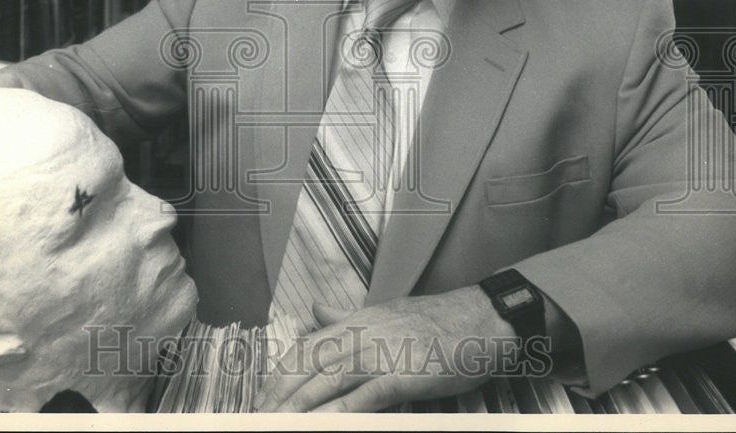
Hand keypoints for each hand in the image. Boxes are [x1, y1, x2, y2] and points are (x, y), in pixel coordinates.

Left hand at [254, 286, 516, 411]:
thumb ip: (345, 318)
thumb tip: (315, 313)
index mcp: (352, 323)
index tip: (260, 399)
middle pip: (305, 368)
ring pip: (325, 383)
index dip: (277, 377)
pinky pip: (361, 398)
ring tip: (276, 425)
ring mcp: (378, 355)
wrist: (477, 320)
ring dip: (297, 407)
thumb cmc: (433, 322)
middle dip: (277, 397)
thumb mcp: (382, 314)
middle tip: (258, 419)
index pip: (302, 350)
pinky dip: (338, 413)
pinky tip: (321, 425)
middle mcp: (358, 336)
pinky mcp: (399, 376)